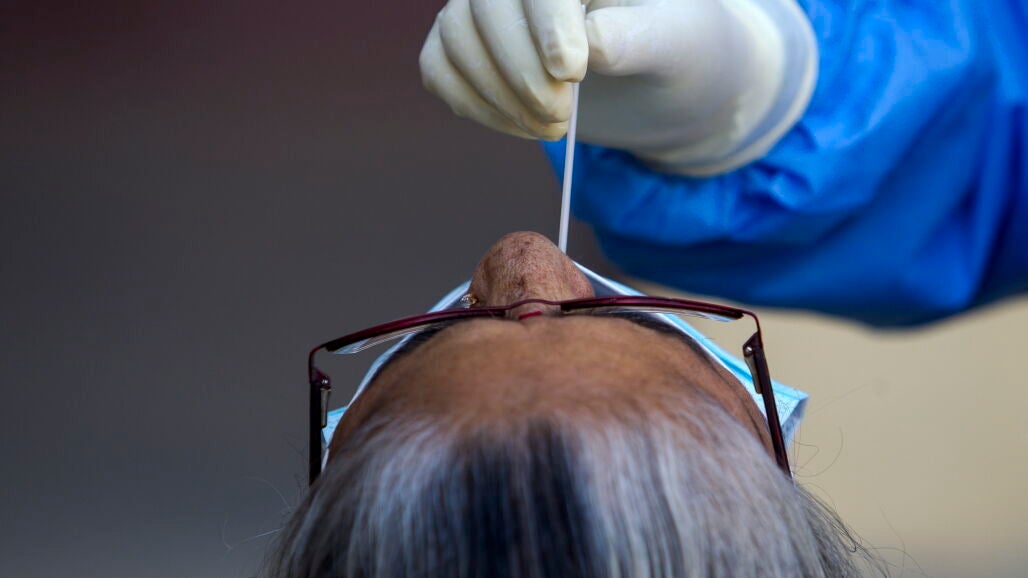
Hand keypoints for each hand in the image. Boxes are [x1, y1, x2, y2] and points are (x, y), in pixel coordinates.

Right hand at [420, 0, 816, 174]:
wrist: (668, 89)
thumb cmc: (681, 56)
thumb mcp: (676, 46)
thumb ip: (633, 38)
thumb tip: (585, 40)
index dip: (546, 21)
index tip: (570, 72)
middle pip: (486, 6)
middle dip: (521, 71)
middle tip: (561, 118)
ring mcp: (493, 10)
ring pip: (455, 36)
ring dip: (496, 95)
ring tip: (550, 128)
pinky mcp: (472, 49)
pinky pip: (438, 67)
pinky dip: (470, 103)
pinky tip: (518, 125)